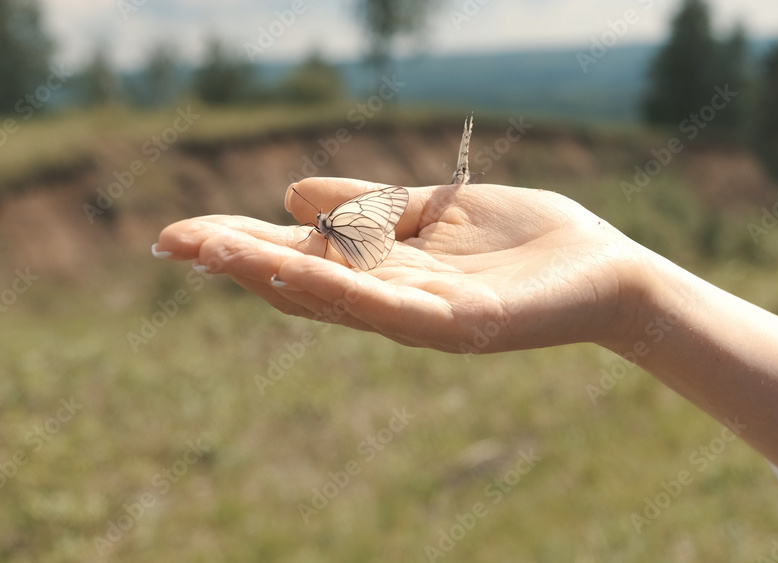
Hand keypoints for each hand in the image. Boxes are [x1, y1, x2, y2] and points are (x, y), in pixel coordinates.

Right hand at [155, 177, 651, 352]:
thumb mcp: (432, 210)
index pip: (302, 258)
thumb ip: (369, 207)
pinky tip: (296, 269)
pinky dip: (341, 289)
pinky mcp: (459, 327)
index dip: (244, 245)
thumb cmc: (523, 240)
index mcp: (386, 272)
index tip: (184, 232)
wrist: (604, 270)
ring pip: (335, 298)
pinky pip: (390, 307)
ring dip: (272, 274)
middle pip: (304, 283)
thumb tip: (290, 195)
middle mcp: (392, 301)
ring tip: (213, 251)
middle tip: (173, 241)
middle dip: (239, 261)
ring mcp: (422, 319)